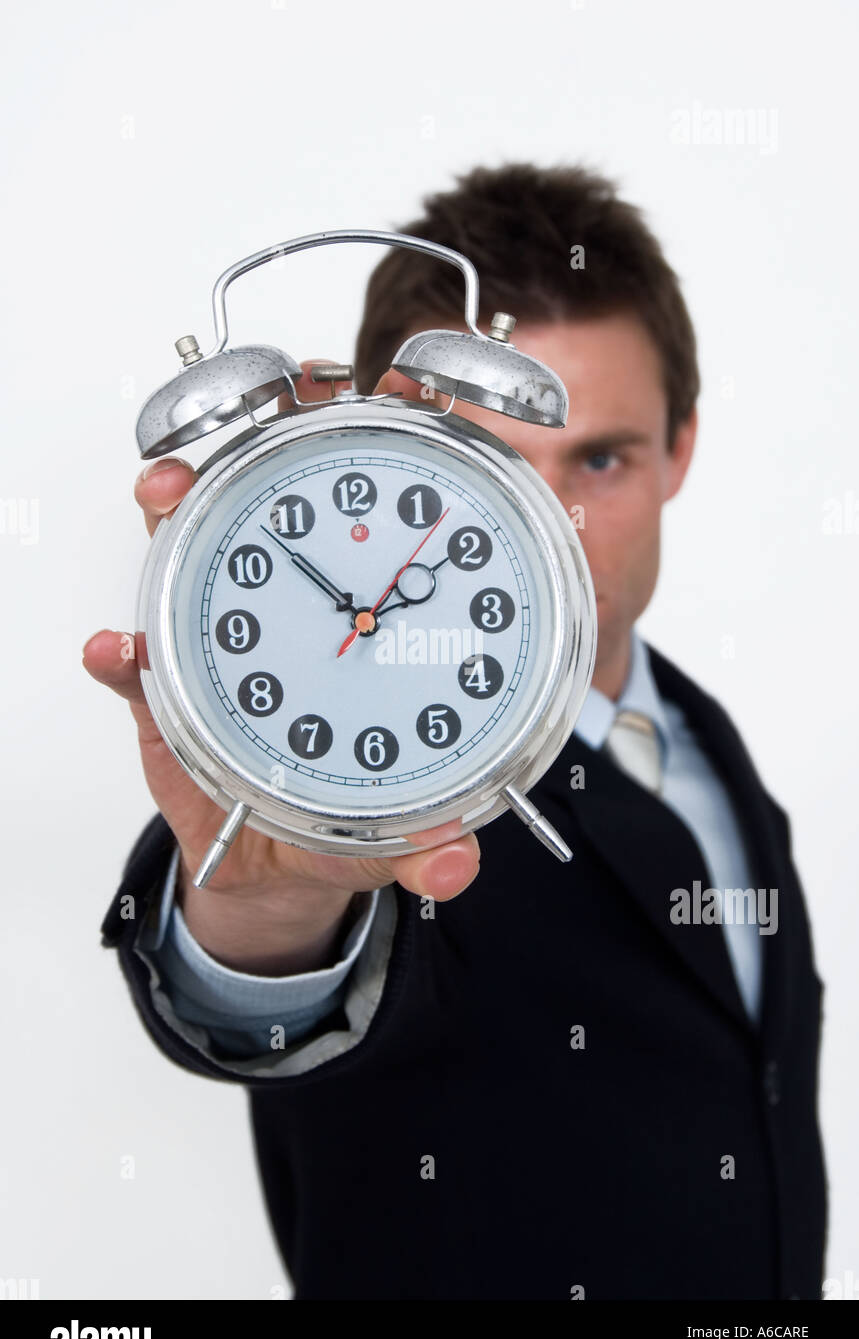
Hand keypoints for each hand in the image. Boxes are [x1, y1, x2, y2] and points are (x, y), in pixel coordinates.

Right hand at [83, 362, 480, 975]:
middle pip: (278, 499)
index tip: (410, 382)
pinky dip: (120, 654)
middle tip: (271, 408)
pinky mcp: (167, 691)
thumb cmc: (344, 821)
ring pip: (194, 549)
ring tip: (163, 495)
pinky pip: (136, 663)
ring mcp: (228, 642)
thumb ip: (423, 841)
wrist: (274, 866)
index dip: (400, 435)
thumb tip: (453, 865)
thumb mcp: (393, 828)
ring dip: (175, 510)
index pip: (387, 512)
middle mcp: (297, 616)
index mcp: (369, 626)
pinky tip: (111, 650)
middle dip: (268, 440)